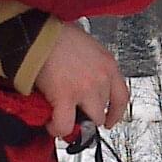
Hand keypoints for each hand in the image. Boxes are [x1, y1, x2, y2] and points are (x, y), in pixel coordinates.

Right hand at [30, 23, 129, 140]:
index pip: (121, 97)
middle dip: (88, 116)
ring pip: (87, 121)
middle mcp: (101, 78)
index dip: (115, 113)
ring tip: (62, 119)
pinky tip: (51, 124)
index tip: (110, 119)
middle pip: (102, 111)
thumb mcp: (85, 46)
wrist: (39, 33)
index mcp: (107, 64)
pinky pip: (65, 125)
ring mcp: (85, 89)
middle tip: (75, 115)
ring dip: (74, 122)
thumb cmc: (56, 34)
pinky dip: (57, 128)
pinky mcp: (66, 97)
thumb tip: (81, 78)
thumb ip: (89, 64)